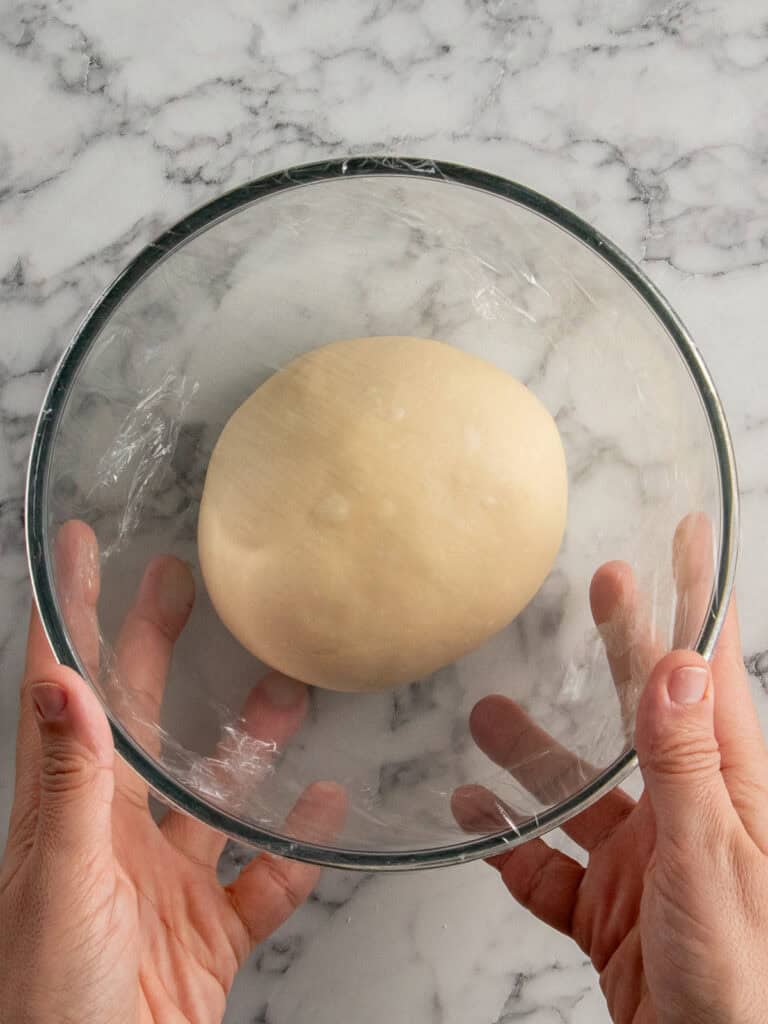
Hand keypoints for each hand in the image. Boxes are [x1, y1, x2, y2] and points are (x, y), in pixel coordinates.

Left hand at [0, 521, 345, 1023]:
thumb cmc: (49, 1004)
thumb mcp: (61, 884)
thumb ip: (70, 786)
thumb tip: (58, 683)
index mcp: (69, 811)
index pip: (65, 690)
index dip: (66, 614)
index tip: (76, 550)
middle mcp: (115, 834)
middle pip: (143, 719)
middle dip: (157, 645)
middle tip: (180, 582)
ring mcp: (165, 879)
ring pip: (216, 791)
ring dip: (250, 741)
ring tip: (285, 690)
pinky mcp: (210, 926)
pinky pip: (265, 874)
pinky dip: (297, 843)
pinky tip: (325, 808)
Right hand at [456, 527, 767, 1022]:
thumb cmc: (745, 985)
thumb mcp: (712, 864)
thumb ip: (686, 767)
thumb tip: (676, 666)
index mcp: (730, 789)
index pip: (711, 673)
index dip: (700, 599)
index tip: (688, 538)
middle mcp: (689, 814)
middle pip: (647, 711)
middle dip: (622, 645)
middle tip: (601, 586)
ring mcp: (647, 861)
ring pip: (583, 787)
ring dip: (535, 753)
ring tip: (487, 715)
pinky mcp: (610, 908)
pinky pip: (549, 863)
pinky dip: (510, 839)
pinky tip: (476, 816)